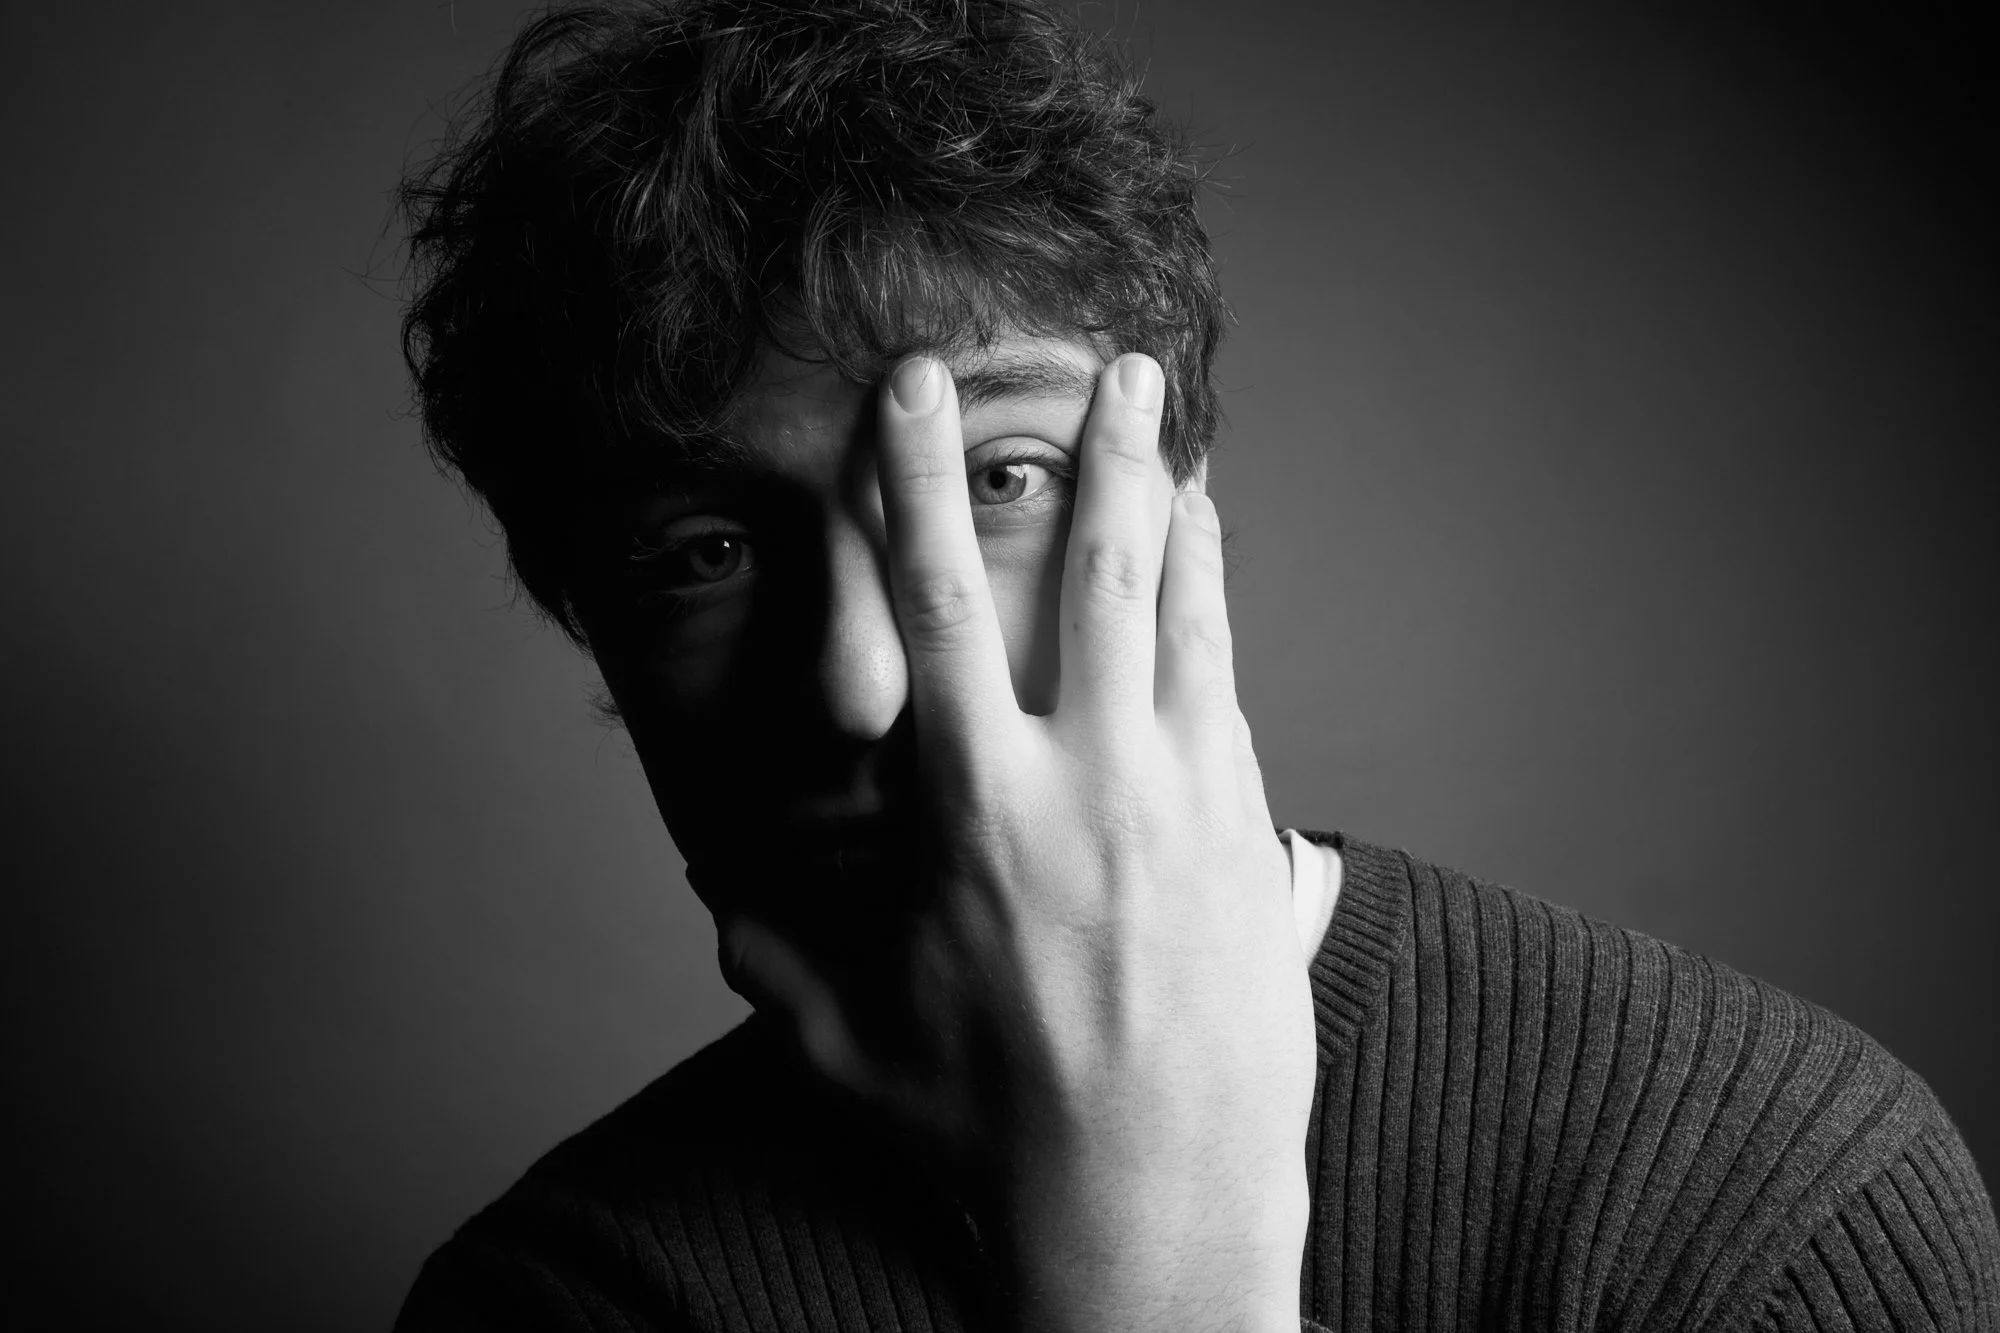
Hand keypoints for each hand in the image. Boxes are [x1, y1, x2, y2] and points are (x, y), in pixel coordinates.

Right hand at [724, 352, 1314, 1332]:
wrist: (1158, 1197)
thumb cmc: (996, 1125)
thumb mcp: (856, 1048)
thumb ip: (781, 965)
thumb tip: (720, 912)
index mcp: (974, 813)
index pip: (933, 611)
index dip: (915, 485)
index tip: (912, 392)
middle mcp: (1085, 780)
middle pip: (1091, 576)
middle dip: (1097, 454)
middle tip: (1111, 364)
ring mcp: (1181, 799)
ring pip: (1182, 614)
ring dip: (1176, 506)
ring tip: (1174, 424)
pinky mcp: (1245, 830)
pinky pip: (1229, 680)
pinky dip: (1216, 601)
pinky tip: (1213, 554)